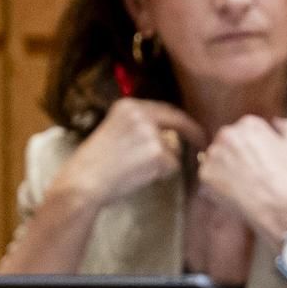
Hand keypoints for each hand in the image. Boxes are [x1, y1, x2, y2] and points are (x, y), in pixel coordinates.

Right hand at [54, 98, 204, 205]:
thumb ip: (139, 127)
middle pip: (179, 121)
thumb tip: (169, 134)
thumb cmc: (95, 164)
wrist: (83, 181)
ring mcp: (150, 132)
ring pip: (174, 149)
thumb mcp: (113, 131)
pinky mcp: (158, 152)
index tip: (192, 129)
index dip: (181, 121)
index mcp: (128, 106)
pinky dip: (162, 174)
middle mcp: (141, 113)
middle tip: (203, 145)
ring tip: (138, 171)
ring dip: (165, 162)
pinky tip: (140, 176)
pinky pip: (172, 166)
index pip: (165, 110)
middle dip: (194, 134)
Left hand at [194, 115, 286, 240]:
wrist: (277, 202)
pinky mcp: (205, 173)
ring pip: (217, 159)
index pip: (246, 132)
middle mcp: (228, 134)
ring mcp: (214, 154)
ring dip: (227, 168)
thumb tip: (275, 121)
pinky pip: (210, 177)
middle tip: (251, 172)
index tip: (261, 160)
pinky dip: (219, 184)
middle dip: (237, 155)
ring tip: (244, 182)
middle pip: (228, 142)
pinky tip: (235, 190)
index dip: (255, 148)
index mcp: (248, 124)